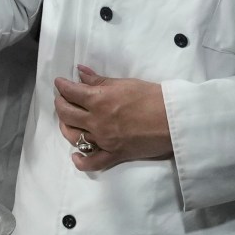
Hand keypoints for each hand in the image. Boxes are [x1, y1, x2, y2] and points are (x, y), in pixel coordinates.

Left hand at [50, 66, 171, 171]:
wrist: (174, 119)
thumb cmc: (153, 97)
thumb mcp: (124, 83)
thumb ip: (99, 80)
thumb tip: (80, 72)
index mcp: (98, 100)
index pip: (71, 93)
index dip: (62, 86)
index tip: (60, 83)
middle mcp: (96, 121)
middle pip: (66, 114)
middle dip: (60, 103)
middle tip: (62, 98)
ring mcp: (103, 140)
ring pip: (73, 136)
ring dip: (66, 126)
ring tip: (67, 119)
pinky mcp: (114, 154)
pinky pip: (92, 162)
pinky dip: (81, 161)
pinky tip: (76, 155)